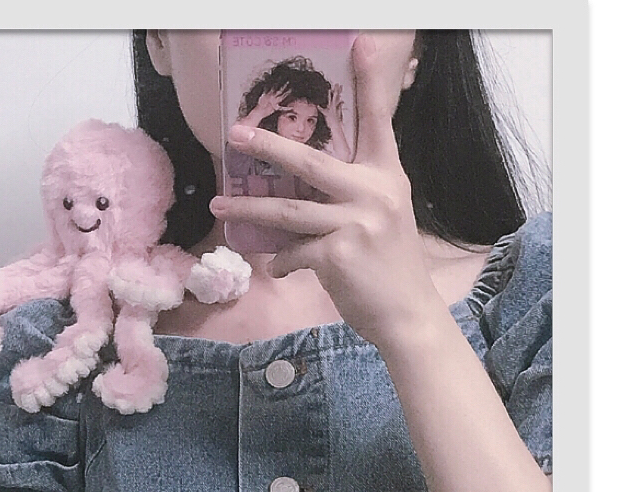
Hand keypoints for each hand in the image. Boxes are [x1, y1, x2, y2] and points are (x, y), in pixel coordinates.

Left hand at [210, 35, 441, 349]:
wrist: (407, 314)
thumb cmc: (390, 266)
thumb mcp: (385, 217)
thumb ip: (355, 194)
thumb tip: (302, 190)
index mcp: (388, 176)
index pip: (379, 122)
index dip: (369, 83)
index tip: (359, 43)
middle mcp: (374, 192)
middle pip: (310, 162)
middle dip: (268, 146)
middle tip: (236, 136)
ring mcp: (356, 222)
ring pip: (288, 210)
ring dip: (248, 207)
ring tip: (219, 204)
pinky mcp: (337, 254)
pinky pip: (293, 252)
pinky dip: (281, 260)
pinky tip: (278, 266)